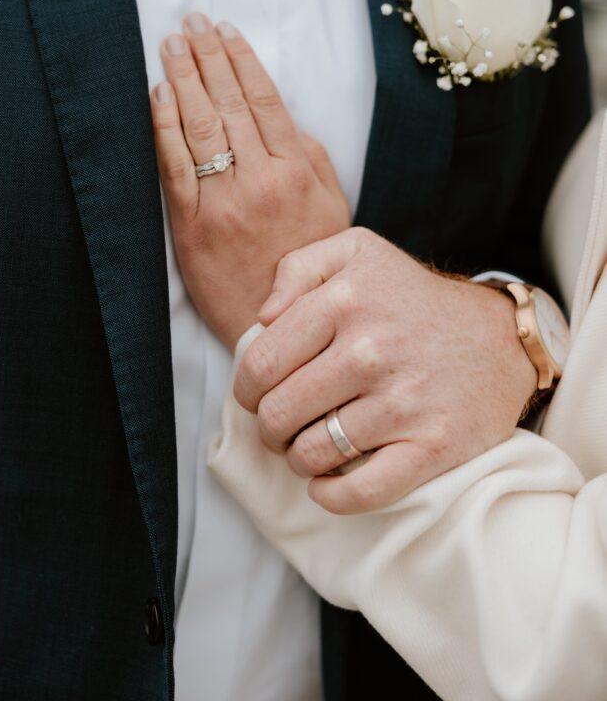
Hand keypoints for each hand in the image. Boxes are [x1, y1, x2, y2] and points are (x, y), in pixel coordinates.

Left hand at [150, 13, 349, 349]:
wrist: (282, 327)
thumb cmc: (309, 265)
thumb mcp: (332, 207)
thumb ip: (310, 158)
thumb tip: (284, 119)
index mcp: (297, 171)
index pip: (264, 99)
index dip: (241, 59)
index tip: (225, 30)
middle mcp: (261, 180)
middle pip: (228, 103)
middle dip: (207, 55)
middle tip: (191, 22)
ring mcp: (224, 202)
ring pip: (201, 126)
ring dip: (184, 78)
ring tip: (171, 46)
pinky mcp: (192, 225)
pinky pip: (176, 167)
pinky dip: (165, 126)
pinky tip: (159, 95)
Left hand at [235, 227, 537, 513]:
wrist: (500, 338)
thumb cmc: (411, 298)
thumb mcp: (357, 252)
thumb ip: (298, 268)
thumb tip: (263, 317)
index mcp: (345, 301)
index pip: (261, 364)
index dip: (246, 388)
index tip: (256, 394)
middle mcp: (371, 349)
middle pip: (279, 414)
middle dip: (269, 427)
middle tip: (281, 424)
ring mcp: (404, 401)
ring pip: (312, 453)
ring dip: (297, 459)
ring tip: (307, 446)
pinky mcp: (433, 446)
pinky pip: (362, 490)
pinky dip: (332, 496)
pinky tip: (327, 483)